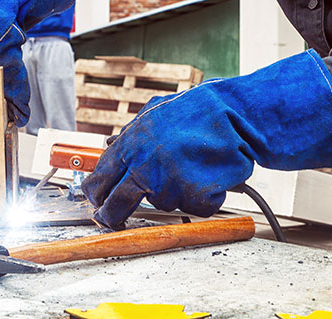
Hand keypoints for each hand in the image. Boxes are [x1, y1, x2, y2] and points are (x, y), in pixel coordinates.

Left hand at [82, 50, 331, 229]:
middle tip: (113, 221)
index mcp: (132, 143)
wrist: (236, 113)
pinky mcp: (193, 196)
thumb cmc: (200, 110)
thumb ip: (133, 133)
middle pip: (117, 204)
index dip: (96, 194)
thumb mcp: (156, 111)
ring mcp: (168, 183)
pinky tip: (209, 175)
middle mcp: (144, 165)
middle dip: (112, 217)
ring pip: (162, 205)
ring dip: (175, 194)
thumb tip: (113, 147)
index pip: (100, 178)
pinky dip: (203, 197)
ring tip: (193, 168)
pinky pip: (194, 208)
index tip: (97, 201)